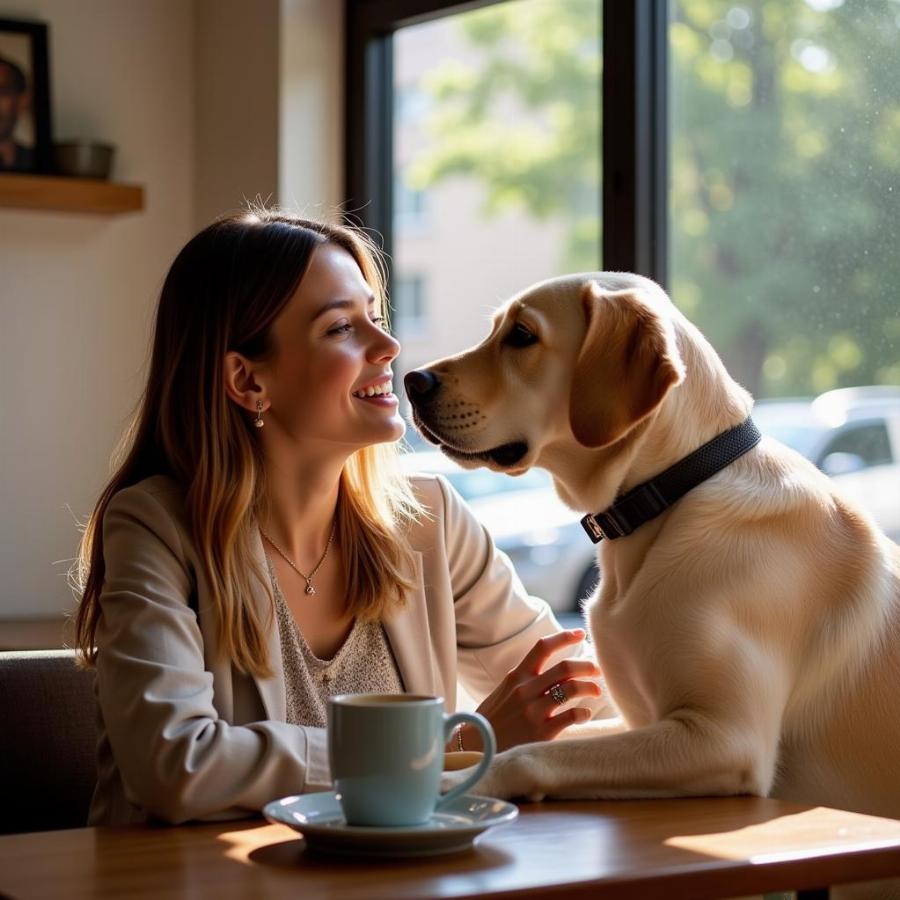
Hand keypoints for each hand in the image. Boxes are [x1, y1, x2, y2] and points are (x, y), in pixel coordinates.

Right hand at [461, 629, 601, 752]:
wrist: (476, 750)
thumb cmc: (491, 721)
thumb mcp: (503, 692)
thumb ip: (523, 681)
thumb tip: (549, 672)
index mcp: (516, 676)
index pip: (542, 647)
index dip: (564, 637)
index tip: (580, 633)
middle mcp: (525, 690)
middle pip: (565, 667)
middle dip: (586, 666)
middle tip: (597, 670)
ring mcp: (533, 711)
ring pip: (571, 688)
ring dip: (590, 687)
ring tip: (597, 691)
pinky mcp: (541, 733)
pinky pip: (571, 716)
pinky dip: (584, 713)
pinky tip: (586, 714)